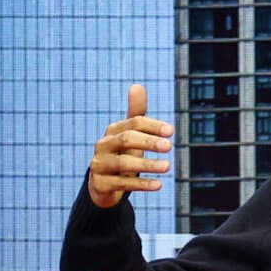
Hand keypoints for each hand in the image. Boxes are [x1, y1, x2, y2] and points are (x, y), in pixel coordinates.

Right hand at [87, 84, 173, 209]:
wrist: (102, 184)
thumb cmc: (122, 155)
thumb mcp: (129, 135)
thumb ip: (136, 113)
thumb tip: (137, 85)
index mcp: (112, 131)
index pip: (133, 123)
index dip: (152, 126)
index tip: (171, 131)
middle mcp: (103, 146)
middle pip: (125, 139)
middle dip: (148, 142)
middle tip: (169, 146)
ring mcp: (100, 165)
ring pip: (123, 163)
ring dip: (147, 164)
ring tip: (167, 166)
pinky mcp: (101, 184)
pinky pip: (122, 184)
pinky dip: (141, 184)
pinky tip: (158, 185)